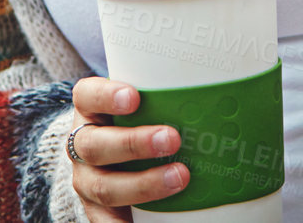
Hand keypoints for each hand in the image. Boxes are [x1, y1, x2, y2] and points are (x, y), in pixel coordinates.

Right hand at [68, 76, 188, 221]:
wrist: (114, 153)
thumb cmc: (138, 119)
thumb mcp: (143, 101)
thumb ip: (165, 96)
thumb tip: (219, 92)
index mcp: (90, 109)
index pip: (87, 96)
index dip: (107, 96)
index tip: (134, 97)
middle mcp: (82, 144)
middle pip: (96, 145)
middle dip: (134, 144)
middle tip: (172, 139)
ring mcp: (87, 179)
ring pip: (104, 186)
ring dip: (143, 185)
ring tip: (179, 178)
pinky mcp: (96, 210)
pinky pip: (106, 222)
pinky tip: (142, 222)